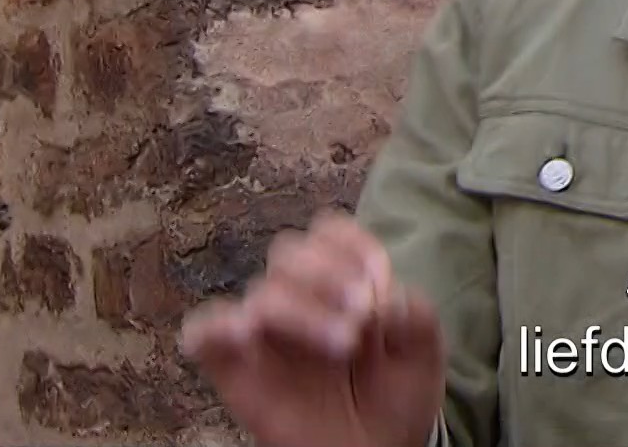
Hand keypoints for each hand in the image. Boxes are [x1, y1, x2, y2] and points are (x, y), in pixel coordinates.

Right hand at [179, 211, 445, 446]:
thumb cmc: (396, 394)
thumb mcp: (424, 352)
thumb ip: (414, 316)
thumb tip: (384, 300)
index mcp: (338, 281)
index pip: (328, 231)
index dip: (354, 246)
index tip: (381, 279)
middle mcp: (297, 299)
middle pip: (289, 251)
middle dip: (328, 273)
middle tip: (362, 309)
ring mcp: (265, 333)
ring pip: (262, 292)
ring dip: (304, 308)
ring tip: (345, 342)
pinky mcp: (236, 369)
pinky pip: (203, 334)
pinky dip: (216, 326)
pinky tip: (247, 334)